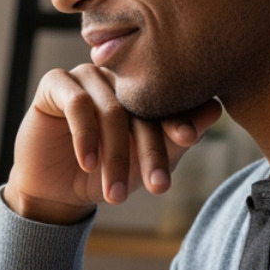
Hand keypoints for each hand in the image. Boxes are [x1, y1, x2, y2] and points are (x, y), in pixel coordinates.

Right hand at [5, 64, 221, 224]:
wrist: (58, 191)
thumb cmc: (106, 173)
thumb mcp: (146, 163)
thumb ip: (176, 138)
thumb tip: (214, 109)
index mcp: (143, 89)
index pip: (168, 97)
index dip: (180, 117)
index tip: (187, 140)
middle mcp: (117, 76)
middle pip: (142, 106)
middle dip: (151, 150)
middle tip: (157, 186)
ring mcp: (86, 75)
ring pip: (111, 109)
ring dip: (115, 156)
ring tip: (116, 194)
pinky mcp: (55, 83)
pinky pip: (77, 104)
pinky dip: (86, 137)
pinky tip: (88, 163)